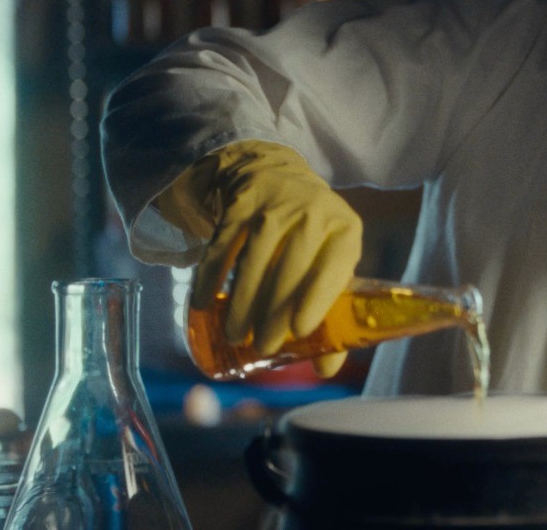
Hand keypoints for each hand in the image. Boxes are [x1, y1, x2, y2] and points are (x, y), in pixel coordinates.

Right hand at [155, 140, 360, 376]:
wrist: (278, 177)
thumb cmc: (314, 237)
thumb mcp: (332, 262)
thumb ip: (333, 313)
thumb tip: (325, 369)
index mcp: (345, 231)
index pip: (333, 268)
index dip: (317, 300)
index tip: (299, 333)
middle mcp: (313, 214)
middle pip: (289, 270)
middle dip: (273, 314)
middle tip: (261, 348)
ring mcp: (275, 206)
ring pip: (254, 260)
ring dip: (241, 302)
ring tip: (235, 336)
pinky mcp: (240, 204)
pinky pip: (221, 246)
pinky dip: (208, 276)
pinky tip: (201, 304)